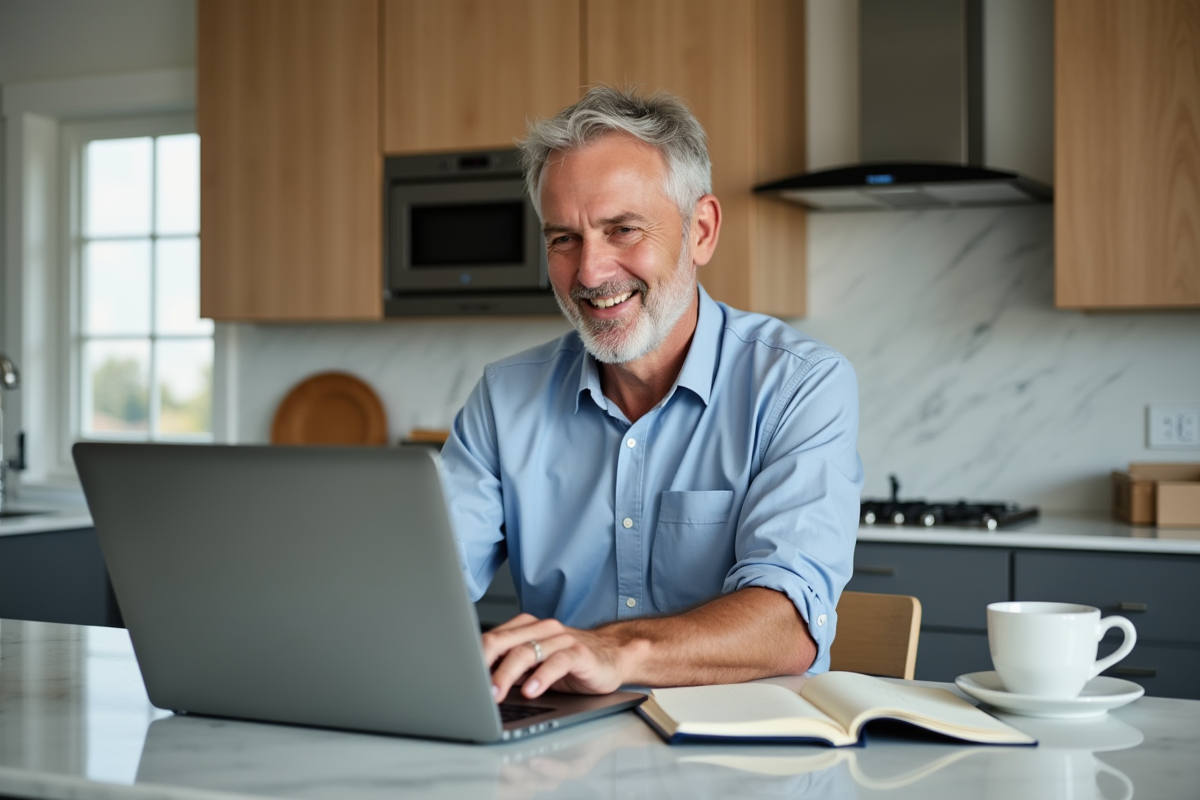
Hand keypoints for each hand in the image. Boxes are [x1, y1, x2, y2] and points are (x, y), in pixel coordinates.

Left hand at [481, 613, 628, 700]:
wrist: (614, 656)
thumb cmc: (571, 664)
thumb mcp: (535, 667)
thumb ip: (510, 669)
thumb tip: (477, 685)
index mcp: (526, 629)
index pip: (492, 639)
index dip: (473, 658)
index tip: (460, 678)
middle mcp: (541, 629)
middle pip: (504, 642)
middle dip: (484, 665)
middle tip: (472, 687)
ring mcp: (561, 639)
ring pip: (527, 651)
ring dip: (507, 674)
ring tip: (495, 693)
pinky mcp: (579, 653)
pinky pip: (557, 662)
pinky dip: (541, 677)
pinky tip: (531, 690)